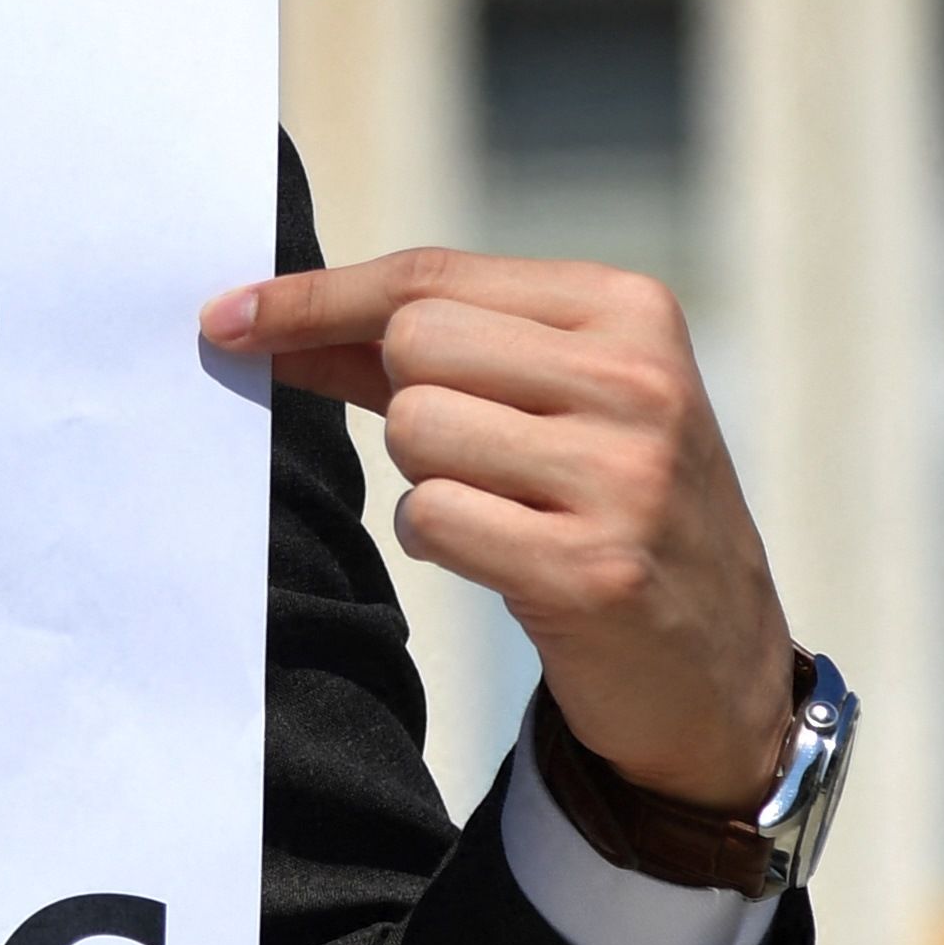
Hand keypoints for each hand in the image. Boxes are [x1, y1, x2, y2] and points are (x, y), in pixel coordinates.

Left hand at [206, 247, 794, 815]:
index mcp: (629, 311)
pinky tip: (506, 559)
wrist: (716, 667)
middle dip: (404, 402)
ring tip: (506, 510)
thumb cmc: (600, 507)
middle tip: (477, 457)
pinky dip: (438, 540)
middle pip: (413, 343)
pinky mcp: (593, 570)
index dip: (314, 298)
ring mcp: (624, 475)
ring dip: (427, 478)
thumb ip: (415, 351)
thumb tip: (261, 318)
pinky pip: (432, 519)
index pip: (428, 277)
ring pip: (415, 428)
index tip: (227, 317)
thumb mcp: (545, 400)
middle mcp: (638, 380)